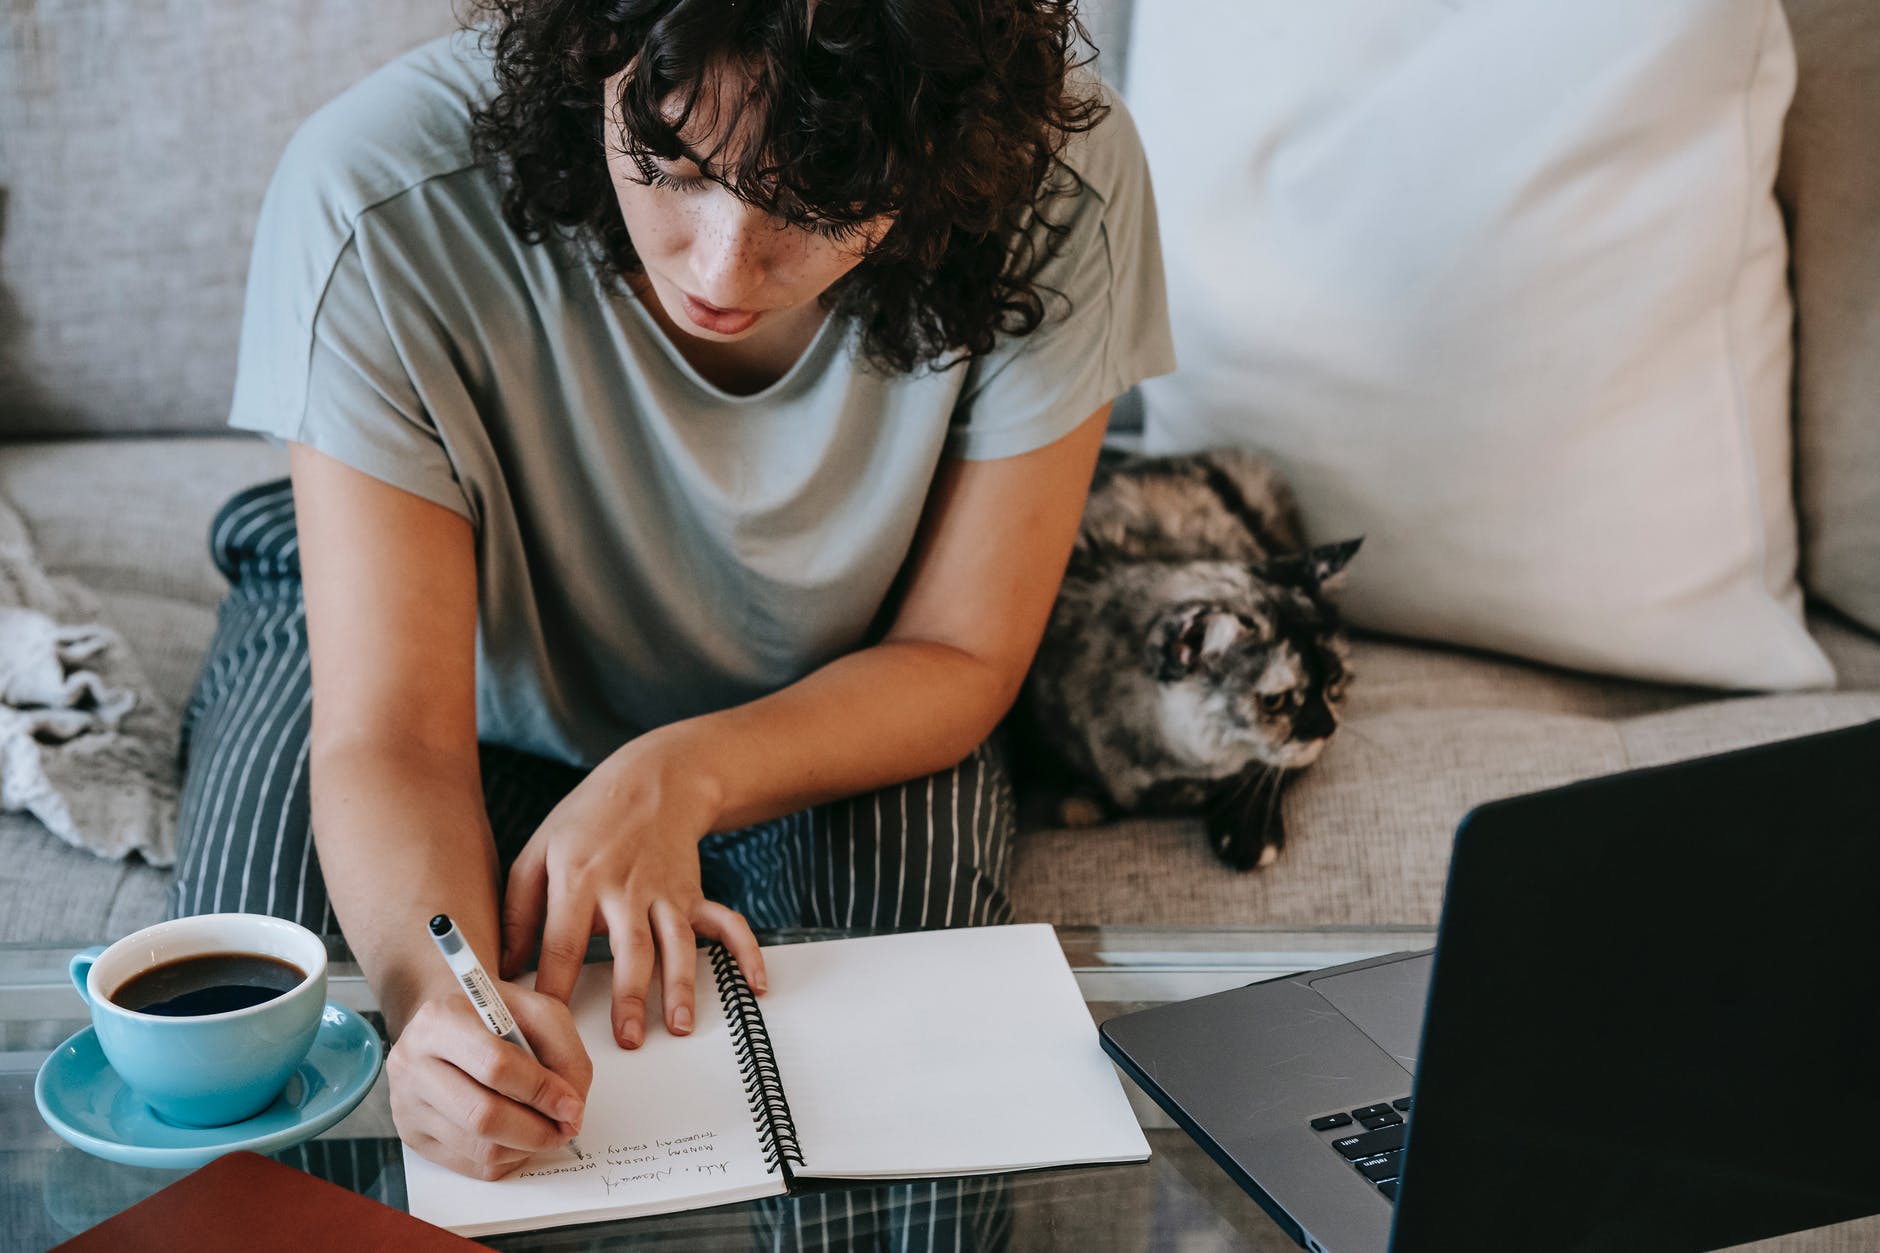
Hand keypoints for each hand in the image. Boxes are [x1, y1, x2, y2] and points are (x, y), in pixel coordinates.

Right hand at [389, 979, 591, 1180]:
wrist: (446, 1026)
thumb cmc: (493, 1019)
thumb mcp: (538, 1013)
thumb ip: (566, 1054)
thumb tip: (571, 1109)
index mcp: (442, 1020)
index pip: (495, 1067)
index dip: (541, 1092)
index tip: (571, 1105)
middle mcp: (412, 1062)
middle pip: (483, 1116)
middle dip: (537, 1130)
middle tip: (564, 1128)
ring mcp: (406, 1103)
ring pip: (478, 1148)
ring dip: (525, 1147)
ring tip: (545, 1131)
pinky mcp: (412, 1136)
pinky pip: (469, 1165)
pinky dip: (506, 1159)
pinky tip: (518, 1138)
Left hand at [499, 740, 766, 1047]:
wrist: (651, 780)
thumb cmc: (587, 820)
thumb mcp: (537, 852)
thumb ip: (517, 910)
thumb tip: (503, 966)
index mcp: (579, 880)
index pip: (562, 942)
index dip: (553, 985)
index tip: (547, 1024)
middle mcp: (625, 889)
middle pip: (629, 949)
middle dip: (629, 996)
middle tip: (627, 1039)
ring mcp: (665, 893)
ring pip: (677, 944)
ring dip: (681, 986)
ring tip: (680, 1026)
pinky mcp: (692, 895)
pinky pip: (725, 924)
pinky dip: (745, 953)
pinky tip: (754, 984)